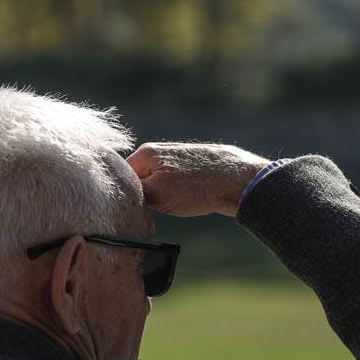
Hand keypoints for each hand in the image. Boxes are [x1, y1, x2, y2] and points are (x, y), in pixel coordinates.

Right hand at [126, 142, 270, 216]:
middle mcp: (159, 151)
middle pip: (140, 179)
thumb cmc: (196, 187)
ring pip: (159, 184)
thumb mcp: (156, 195)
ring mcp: (177, 158)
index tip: (135, 208)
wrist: (238, 181)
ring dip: (163, 198)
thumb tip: (124, 195)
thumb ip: (134, 193)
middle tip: (158, 209)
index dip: (125, 195)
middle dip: (145, 197)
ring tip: (178, 203)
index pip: (121, 176)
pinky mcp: (193, 167)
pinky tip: (191, 200)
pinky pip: (177, 185)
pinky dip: (180, 196)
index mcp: (145, 153)